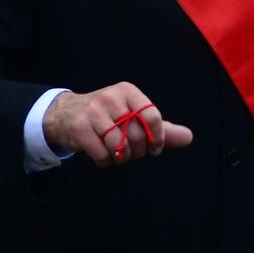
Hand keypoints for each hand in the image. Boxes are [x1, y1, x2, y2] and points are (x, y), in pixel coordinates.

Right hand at [41, 82, 193, 167]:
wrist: (65, 114)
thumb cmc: (107, 117)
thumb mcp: (133, 116)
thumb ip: (161, 128)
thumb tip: (188, 137)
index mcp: (127, 91)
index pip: (152, 116)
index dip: (157, 139)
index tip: (154, 148)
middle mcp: (110, 97)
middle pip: (137, 135)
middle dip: (137, 151)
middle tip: (129, 150)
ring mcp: (92, 111)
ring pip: (120, 147)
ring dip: (120, 158)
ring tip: (113, 151)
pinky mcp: (79, 127)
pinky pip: (103, 155)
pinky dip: (104, 161)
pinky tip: (98, 152)